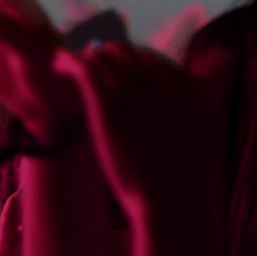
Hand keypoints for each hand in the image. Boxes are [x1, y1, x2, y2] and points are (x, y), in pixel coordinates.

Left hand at [55, 44, 215, 212]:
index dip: (130, 66)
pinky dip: (67, 62)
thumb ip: (191, 114)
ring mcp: (137, 86)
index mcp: (191, 85)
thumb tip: (177, 111)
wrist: (172, 201)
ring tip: (68, 67)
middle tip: (87, 69)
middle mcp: (164, 78)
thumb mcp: (199, 141)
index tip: (113, 76)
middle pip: (128, 53)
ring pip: (105, 55)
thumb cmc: (183, 185)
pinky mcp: (109, 98)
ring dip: (87, 60)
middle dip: (107, 59)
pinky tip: (57, 65)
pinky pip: (84, 66)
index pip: (152, 60)